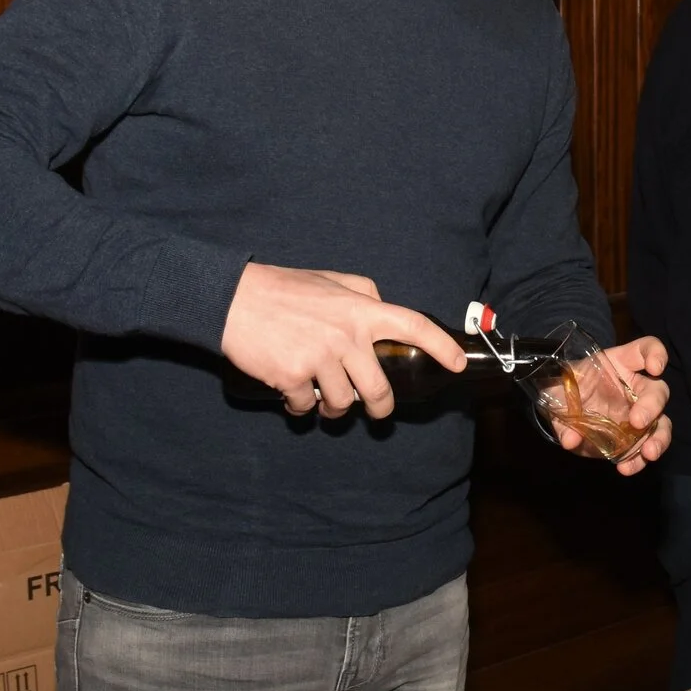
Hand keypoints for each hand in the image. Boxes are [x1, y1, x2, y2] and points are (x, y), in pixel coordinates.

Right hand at [219, 263, 460, 418]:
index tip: (457, 364)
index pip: (414, 326)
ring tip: (324, 400)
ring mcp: (320, 358)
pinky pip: (306, 406)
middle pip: (379, 388)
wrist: (232, 300)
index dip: (441, 347)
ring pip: (343, 404)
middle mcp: (346, 335)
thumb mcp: (331, 280)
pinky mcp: (292, 377)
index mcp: (361, 309)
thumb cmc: (282, 288)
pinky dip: (300, 407)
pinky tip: (293, 395)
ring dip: (335, 409)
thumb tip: (383, 304)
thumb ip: (363, 292)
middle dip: (381, 407)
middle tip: (378, 410)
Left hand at [568, 335, 673, 475]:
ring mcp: (638, 413)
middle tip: (638, 422)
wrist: (560, 409)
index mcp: (620, 364)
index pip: (645, 349)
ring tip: (649, 453)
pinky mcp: (632, 438)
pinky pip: (643, 449)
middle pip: (658, 391)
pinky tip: (626, 467)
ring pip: (662, 423)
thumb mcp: (556, 393)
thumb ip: (561, 413)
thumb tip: (570, 439)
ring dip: (659, 438)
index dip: (656, 354)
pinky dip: (637, 460)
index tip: (655, 367)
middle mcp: (635, 387)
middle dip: (652, 406)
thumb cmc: (564, 388)